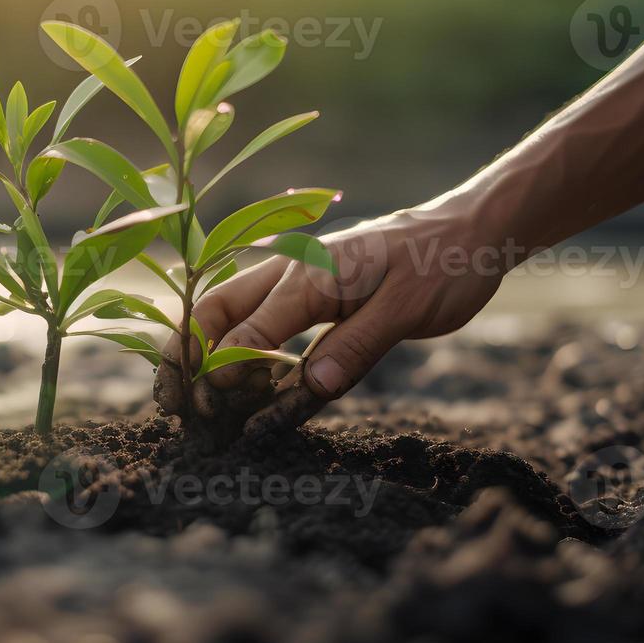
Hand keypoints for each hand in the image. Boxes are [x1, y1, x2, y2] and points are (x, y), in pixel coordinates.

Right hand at [155, 206, 505, 439]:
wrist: (470, 231)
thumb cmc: (443, 264)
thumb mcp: (407, 311)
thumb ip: (356, 347)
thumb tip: (309, 387)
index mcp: (309, 276)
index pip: (245, 332)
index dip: (222, 375)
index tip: (213, 412)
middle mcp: (291, 275)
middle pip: (215, 314)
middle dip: (185, 359)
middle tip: (173, 406)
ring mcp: (298, 284)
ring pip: (231, 317)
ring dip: (205, 356)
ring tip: (187, 401)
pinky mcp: (313, 297)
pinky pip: (264, 326)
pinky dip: (240, 354)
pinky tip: (235, 386)